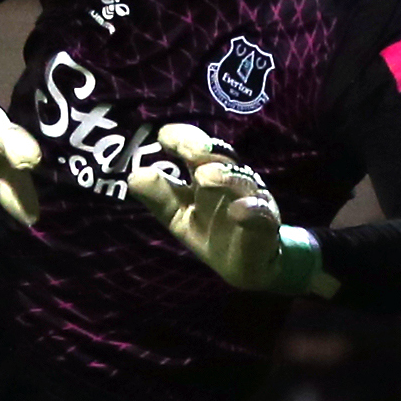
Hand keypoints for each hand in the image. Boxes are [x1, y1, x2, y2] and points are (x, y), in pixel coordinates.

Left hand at [124, 124, 324, 294]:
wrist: (248, 264)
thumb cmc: (210, 230)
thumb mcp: (176, 214)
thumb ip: (158, 196)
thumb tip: (134, 176)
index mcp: (206, 172)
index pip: (196, 146)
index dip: (181, 138)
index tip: (162, 136)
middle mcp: (231, 179)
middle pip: (222, 156)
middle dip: (205, 149)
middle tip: (188, 150)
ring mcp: (251, 200)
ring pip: (242, 182)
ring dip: (225, 176)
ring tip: (205, 176)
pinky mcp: (265, 226)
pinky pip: (261, 215)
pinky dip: (251, 211)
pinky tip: (238, 211)